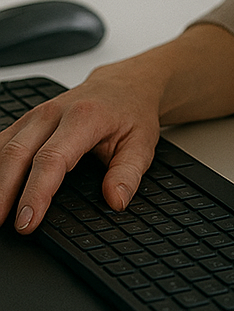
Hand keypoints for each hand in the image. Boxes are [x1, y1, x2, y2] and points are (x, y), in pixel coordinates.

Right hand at [0, 60, 162, 232]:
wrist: (124, 85)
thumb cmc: (130, 112)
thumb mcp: (142, 143)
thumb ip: (128, 174)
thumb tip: (115, 201)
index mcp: (84, 118)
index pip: (51, 159)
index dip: (36, 193)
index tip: (27, 222)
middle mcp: (53, 113)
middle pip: (16, 153)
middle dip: (3, 193)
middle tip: (1, 225)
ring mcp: (35, 115)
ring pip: (3, 147)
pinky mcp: (26, 122)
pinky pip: (1, 143)